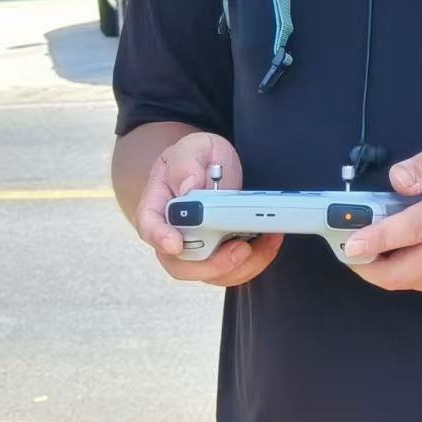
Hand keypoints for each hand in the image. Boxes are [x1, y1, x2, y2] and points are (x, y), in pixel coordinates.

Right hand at [135, 131, 281, 286]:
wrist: (214, 166)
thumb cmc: (198, 158)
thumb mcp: (193, 147)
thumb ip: (186, 164)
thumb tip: (188, 187)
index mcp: (157, 207)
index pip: (150, 227)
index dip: (160, 237)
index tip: (175, 243)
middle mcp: (172, 235)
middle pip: (180, 264)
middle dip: (212, 264)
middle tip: (240, 248)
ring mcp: (195, 249)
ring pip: (211, 274)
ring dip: (241, 265)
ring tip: (267, 239)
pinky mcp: (218, 255)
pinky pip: (233, 271)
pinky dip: (256, 260)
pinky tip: (271, 240)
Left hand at [348, 138, 421, 291]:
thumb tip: (396, 181)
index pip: (410, 230)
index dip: (377, 239)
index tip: (351, 244)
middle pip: (402, 271)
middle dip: (366, 267)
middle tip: (347, 249)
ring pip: (407, 282)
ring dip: (380, 271)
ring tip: (366, 250)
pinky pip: (420, 284)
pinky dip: (400, 274)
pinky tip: (394, 254)